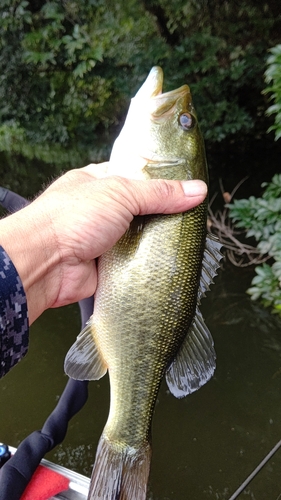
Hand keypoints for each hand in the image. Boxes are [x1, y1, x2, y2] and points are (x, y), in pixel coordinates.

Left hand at [0, 163, 206, 323]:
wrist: (47, 263)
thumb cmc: (72, 217)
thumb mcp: (120, 192)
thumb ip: (159, 192)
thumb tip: (197, 190)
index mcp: (97, 182)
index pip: (135, 177)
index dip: (160, 181)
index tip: (187, 186)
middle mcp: (100, 210)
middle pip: (140, 210)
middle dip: (162, 214)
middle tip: (191, 216)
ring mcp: (103, 239)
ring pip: (139, 238)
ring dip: (157, 241)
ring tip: (187, 239)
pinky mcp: (107, 266)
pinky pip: (134, 263)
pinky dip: (148, 264)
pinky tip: (169, 261)